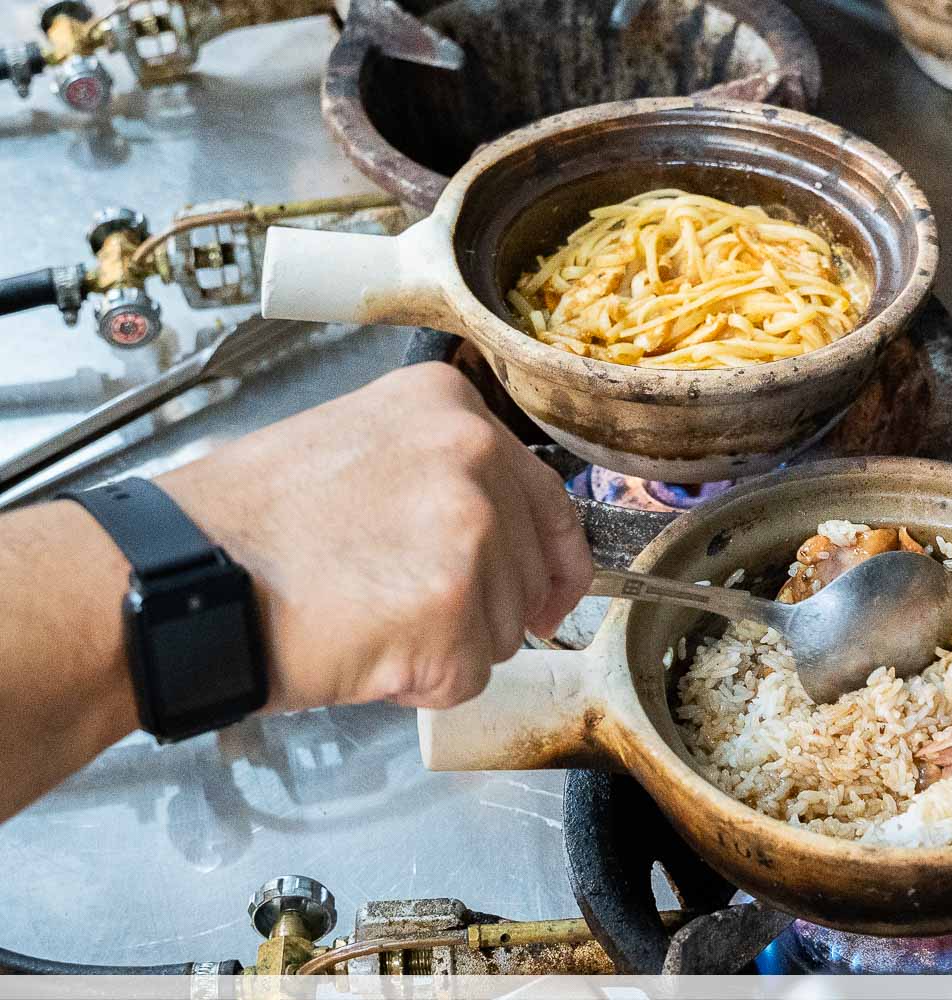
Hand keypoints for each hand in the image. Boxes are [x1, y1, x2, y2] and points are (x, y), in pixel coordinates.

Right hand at [158, 362, 593, 711]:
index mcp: (452, 408)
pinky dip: (420, 683)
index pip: (549, 498)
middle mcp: (475, 457)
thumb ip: (441, 472)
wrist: (185, 576)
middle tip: (399, 605)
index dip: (553, 558)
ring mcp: (470, 533)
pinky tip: (364, 648)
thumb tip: (507, 530)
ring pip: (503, 630)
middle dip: (482, 608)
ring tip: (366, 616)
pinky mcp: (452, 612)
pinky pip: (467, 677)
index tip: (552, 591)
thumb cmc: (253, 525)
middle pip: (530, 571)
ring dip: (446, 645)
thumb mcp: (359, 446)